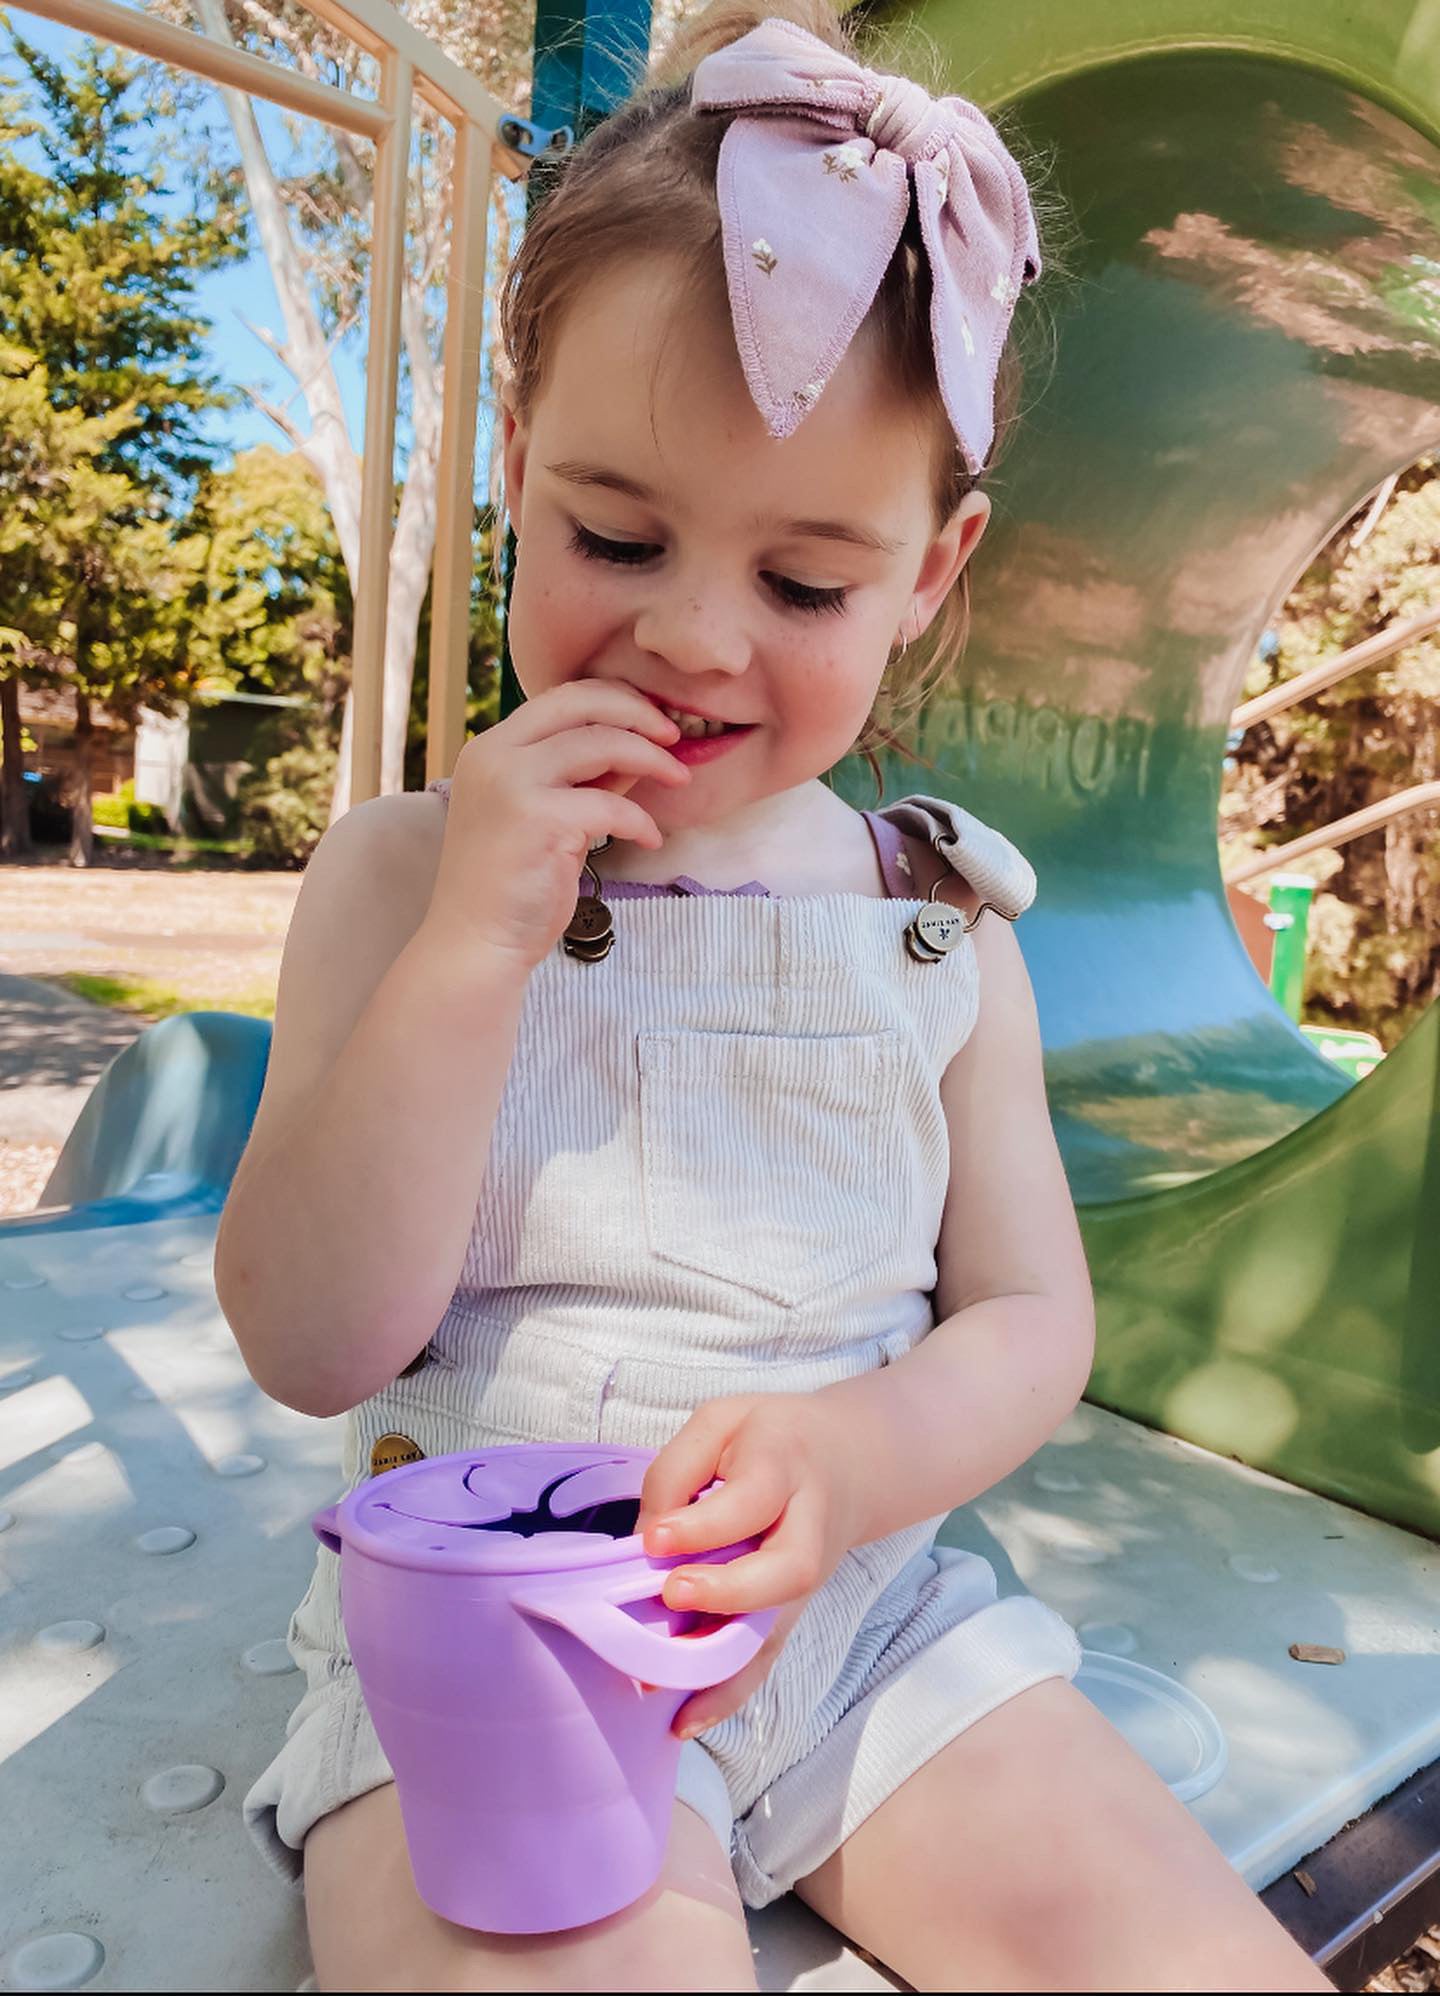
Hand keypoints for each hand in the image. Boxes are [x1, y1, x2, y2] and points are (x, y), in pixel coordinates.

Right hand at [423, 680, 690, 969]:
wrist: (477, 942)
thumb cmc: (514, 885)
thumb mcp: (549, 815)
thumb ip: (585, 778)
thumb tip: (639, 748)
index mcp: (492, 748)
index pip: (561, 697)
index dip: (615, 700)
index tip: (653, 723)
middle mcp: (495, 755)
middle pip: (580, 701)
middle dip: (638, 711)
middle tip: (675, 737)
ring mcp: (512, 784)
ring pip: (601, 743)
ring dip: (652, 759)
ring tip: (680, 778)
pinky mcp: (537, 819)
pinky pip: (610, 804)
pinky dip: (640, 819)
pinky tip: (650, 838)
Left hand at [635, 1393, 862, 1738]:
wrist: (852, 1460)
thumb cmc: (770, 1436)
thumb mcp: (723, 1421)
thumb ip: (679, 1469)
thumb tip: (645, 1539)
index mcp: (785, 1467)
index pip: (750, 1501)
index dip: (703, 1524)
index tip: (653, 1539)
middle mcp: (806, 1528)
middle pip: (787, 1570)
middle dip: (729, 1591)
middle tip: (671, 1593)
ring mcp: (805, 1578)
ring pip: (779, 1627)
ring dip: (722, 1664)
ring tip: (659, 1686)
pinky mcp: (792, 1609)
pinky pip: (767, 1656)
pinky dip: (729, 1694)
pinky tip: (686, 1720)